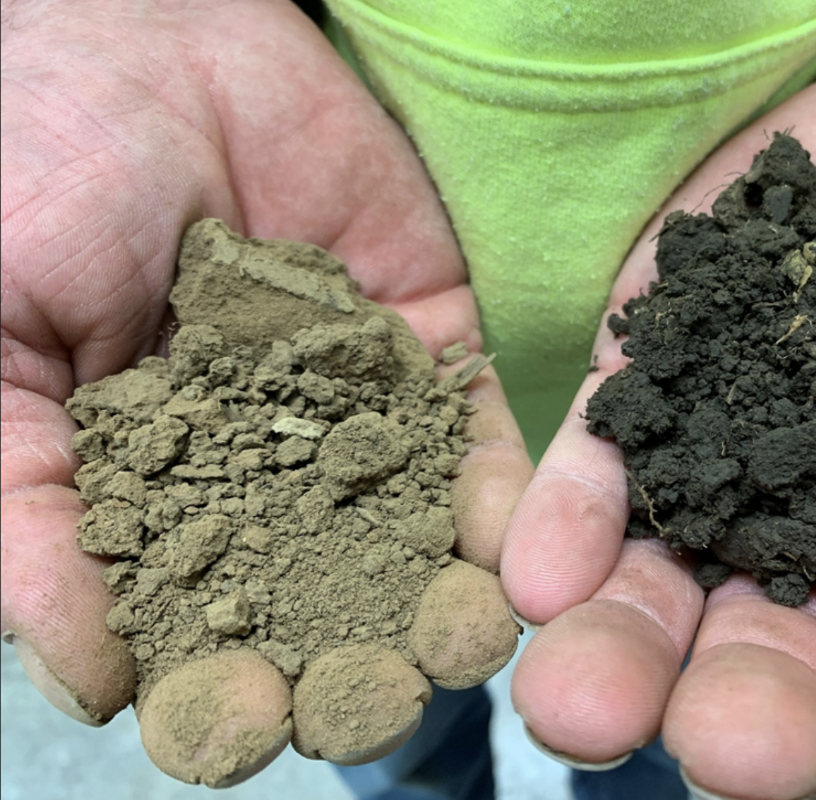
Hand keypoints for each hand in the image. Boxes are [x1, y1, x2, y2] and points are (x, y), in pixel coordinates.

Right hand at [1, 0, 530, 785]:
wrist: (129, 39)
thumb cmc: (24, 190)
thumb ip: (22, 515)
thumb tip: (91, 678)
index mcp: (155, 494)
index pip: (196, 621)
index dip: (215, 681)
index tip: (242, 727)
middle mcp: (264, 467)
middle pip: (322, 592)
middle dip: (351, 653)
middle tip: (381, 703)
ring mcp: (351, 404)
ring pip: (408, 523)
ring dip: (440, 588)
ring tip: (464, 642)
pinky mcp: (423, 338)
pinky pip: (470, 421)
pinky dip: (493, 480)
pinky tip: (511, 539)